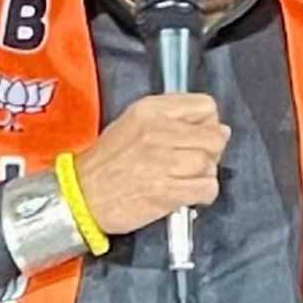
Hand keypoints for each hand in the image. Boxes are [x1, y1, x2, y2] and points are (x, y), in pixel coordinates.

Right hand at [74, 93, 229, 235]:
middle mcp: (159, 131)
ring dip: (203, 175)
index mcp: (151, 110)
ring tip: (184, 179)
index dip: (208, 124)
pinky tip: (186, 194)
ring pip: (210, 164)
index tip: (197, 138)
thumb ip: (174, 120)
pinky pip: (206, 188)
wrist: (82, 195)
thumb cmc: (107, 162)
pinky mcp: (167, 189)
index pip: (206, 107)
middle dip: (210, 153)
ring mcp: (163, 160)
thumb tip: (220, 129)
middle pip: (214, 137)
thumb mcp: (134, 123)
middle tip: (192, 163)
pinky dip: (202, 194)